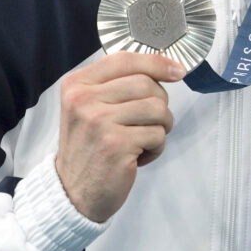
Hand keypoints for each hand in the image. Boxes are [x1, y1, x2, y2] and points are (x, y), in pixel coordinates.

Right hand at [55, 52, 181, 222]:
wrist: (73, 191)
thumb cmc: (91, 148)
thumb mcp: (92, 107)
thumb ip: (119, 85)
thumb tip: (169, 67)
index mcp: (77, 84)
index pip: (125, 59)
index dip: (157, 63)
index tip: (178, 71)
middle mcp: (83, 99)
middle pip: (147, 84)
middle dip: (159, 104)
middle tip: (147, 124)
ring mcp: (99, 121)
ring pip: (158, 109)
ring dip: (160, 128)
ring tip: (141, 141)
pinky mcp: (116, 144)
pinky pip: (158, 135)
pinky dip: (156, 148)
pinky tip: (136, 157)